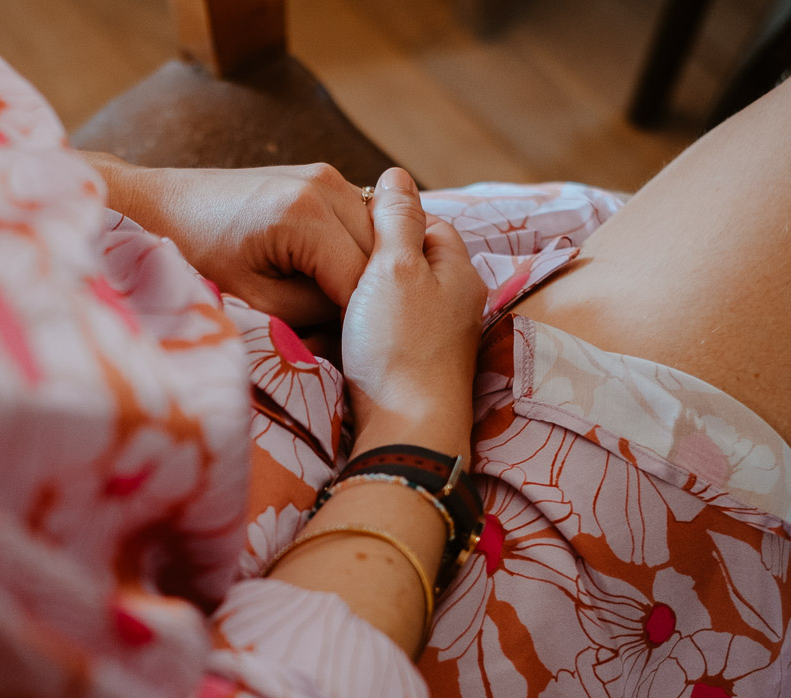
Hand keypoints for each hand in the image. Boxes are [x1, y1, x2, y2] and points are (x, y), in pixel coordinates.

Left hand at [84, 154, 372, 326]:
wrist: (156, 208)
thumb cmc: (193, 259)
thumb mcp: (254, 304)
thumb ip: (314, 315)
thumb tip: (358, 323)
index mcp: (307, 212)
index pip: (366, 283)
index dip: (358, 326)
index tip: (339, 351)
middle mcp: (327, 184)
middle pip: (380, 259)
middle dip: (362, 301)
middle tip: (330, 333)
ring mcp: (328, 177)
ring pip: (376, 243)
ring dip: (358, 278)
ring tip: (322, 307)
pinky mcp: (322, 180)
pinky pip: (357, 228)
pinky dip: (348, 257)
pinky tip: (319, 280)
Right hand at [341, 168, 486, 455]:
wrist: (405, 433)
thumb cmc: (399, 346)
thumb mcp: (395, 267)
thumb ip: (396, 218)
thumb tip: (397, 172)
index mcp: (458, 271)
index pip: (425, 223)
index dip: (386, 219)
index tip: (348, 228)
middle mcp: (456, 304)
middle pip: (410, 263)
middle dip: (372, 260)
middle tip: (333, 263)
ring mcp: (438, 340)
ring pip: (396, 301)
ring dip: (364, 297)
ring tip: (331, 299)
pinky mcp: (416, 371)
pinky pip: (388, 334)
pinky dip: (366, 330)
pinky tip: (341, 337)